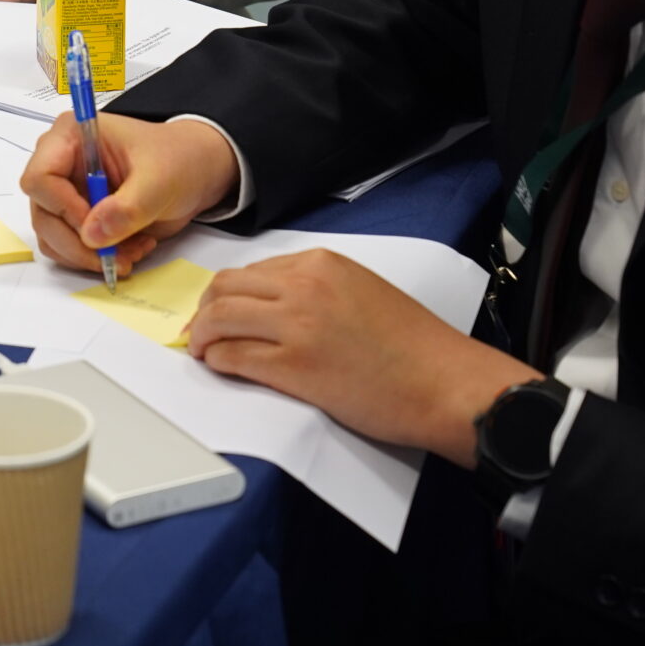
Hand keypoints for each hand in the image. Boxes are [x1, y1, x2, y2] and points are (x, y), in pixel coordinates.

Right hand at [20, 113, 239, 278]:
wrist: (195, 172)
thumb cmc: (178, 159)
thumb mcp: (160, 180)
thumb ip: (128, 207)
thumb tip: (93, 234)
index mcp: (72, 136)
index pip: (40, 177)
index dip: (63, 208)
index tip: (96, 227)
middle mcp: (61, 164)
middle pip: (43, 214)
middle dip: (78, 243)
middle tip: (114, 256)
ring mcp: (66, 193)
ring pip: (52, 237)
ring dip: (89, 255)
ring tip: (130, 251)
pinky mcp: (77, 218)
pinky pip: (69, 249)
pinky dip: (95, 258)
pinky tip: (128, 249)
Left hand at [186, 249, 537, 466]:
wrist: (442, 382)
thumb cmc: (413, 345)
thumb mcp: (361, 291)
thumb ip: (318, 288)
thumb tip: (275, 303)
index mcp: (321, 264)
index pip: (252, 270)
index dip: (229, 293)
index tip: (221, 309)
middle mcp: (303, 286)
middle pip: (226, 288)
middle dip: (206, 310)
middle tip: (202, 331)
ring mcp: (296, 326)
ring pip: (220, 319)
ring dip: (203, 336)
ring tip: (203, 351)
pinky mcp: (294, 367)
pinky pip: (234, 357)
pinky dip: (218, 361)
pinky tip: (219, 367)